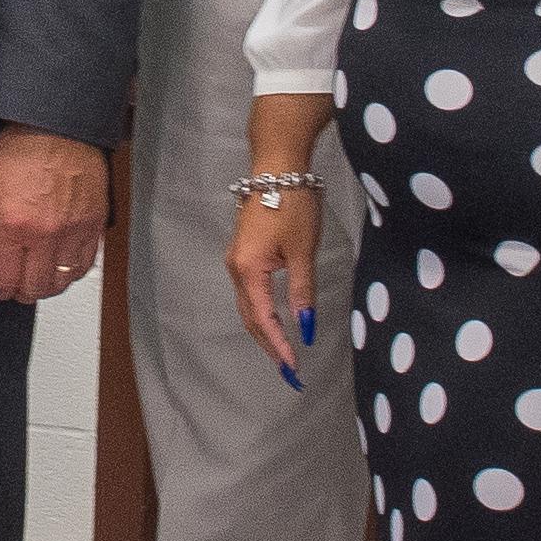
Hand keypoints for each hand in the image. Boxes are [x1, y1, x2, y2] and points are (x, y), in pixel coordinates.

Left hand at [0, 130, 111, 306]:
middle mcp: (46, 233)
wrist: (58, 126)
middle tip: (14, 286)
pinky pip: (84, 265)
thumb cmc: (21, 149)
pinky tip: (59, 266)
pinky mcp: (94, 225)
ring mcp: (73, 231)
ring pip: (61, 281)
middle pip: (34, 287)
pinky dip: (70, 272)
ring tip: (36, 278)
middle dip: (20, 292)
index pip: (5, 278)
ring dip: (46, 286)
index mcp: (13, 224)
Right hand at [229, 188, 325, 378]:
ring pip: (248, 306)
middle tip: (289, 371)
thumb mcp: (303, 250)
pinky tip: (275, 322)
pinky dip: (262, 312)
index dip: (279, 345)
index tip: (293, 368)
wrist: (277, 168)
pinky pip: (250, 292)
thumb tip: (305, 326)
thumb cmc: (292, 204)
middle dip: (269, 346)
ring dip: (265, 331)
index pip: (264, 319)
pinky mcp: (243, 253)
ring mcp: (236, 261)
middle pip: (251, 318)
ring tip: (283, 354)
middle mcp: (236, 268)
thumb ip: (302, 290)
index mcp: (248, 270)